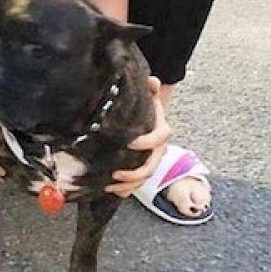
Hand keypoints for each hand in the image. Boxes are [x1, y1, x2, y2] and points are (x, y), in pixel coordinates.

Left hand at [105, 75, 171, 197]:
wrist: (146, 120)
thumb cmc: (144, 108)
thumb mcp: (147, 97)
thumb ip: (150, 89)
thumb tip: (152, 80)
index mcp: (161, 132)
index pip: (160, 138)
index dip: (147, 142)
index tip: (131, 143)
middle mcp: (158, 150)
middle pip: (152, 165)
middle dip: (135, 172)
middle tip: (116, 173)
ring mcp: (150, 162)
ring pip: (144, 178)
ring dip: (128, 184)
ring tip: (109, 185)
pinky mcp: (140, 171)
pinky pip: (136, 185)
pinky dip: (125, 190)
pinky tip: (111, 190)